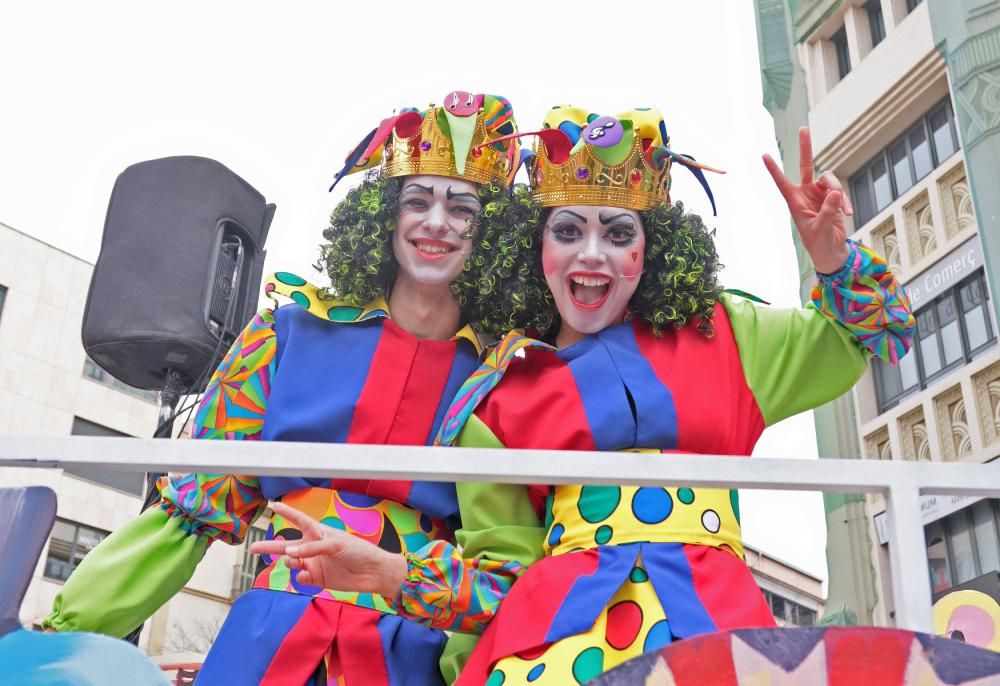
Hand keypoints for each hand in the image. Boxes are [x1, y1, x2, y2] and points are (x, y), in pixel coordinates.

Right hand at [250, 501, 406, 597]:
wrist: (373, 572)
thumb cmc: (359, 551)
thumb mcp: (335, 544)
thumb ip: (311, 548)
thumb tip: (288, 553)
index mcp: (319, 533)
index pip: (298, 520)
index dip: (286, 512)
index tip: (272, 505)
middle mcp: (314, 548)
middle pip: (286, 545)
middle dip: (270, 546)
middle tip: (252, 548)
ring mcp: (315, 564)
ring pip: (292, 562)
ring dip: (289, 561)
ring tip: (294, 561)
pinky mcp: (318, 579)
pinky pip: (302, 578)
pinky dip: (300, 577)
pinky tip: (305, 575)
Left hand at [762, 127, 852, 273]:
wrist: (831, 251)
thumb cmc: (818, 243)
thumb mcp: (820, 229)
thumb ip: (828, 210)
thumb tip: (835, 192)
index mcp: (794, 202)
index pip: (781, 182)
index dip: (773, 169)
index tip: (763, 155)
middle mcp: (805, 194)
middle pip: (805, 165)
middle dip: (805, 147)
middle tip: (803, 128)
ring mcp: (820, 193)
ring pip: (829, 179)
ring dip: (838, 191)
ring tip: (843, 211)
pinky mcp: (833, 196)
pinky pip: (839, 190)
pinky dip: (844, 201)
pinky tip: (847, 214)